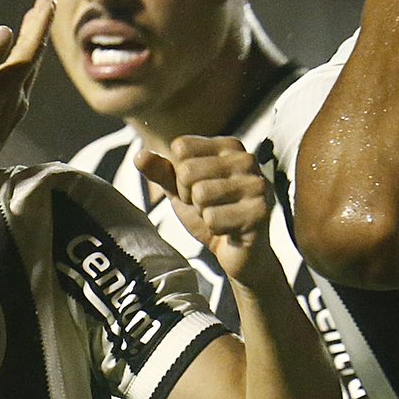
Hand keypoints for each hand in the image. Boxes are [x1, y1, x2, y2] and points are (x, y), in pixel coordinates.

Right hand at [0, 0, 54, 196]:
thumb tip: (5, 30)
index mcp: (10, 86)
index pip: (32, 45)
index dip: (41, 20)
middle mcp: (17, 97)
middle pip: (34, 56)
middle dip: (39, 28)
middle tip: (45, 4)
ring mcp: (11, 111)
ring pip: (28, 72)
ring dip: (31, 48)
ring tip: (31, 29)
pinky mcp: (2, 122)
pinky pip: (19, 86)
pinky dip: (20, 67)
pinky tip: (14, 71)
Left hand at [136, 136, 277, 281]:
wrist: (240, 253)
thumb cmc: (212, 215)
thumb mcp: (181, 191)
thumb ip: (161, 172)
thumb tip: (139, 156)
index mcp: (228, 146)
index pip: (181, 148)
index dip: (179, 176)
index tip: (198, 189)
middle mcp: (247, 159)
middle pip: (188, 171)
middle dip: (190, 197)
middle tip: (208, 208)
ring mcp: (256, 184)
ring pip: (200, 194)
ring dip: (203, 214)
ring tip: (219, 217)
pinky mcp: (260, 211)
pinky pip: (213, 219)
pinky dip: (214, 229)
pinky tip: (230, 230)